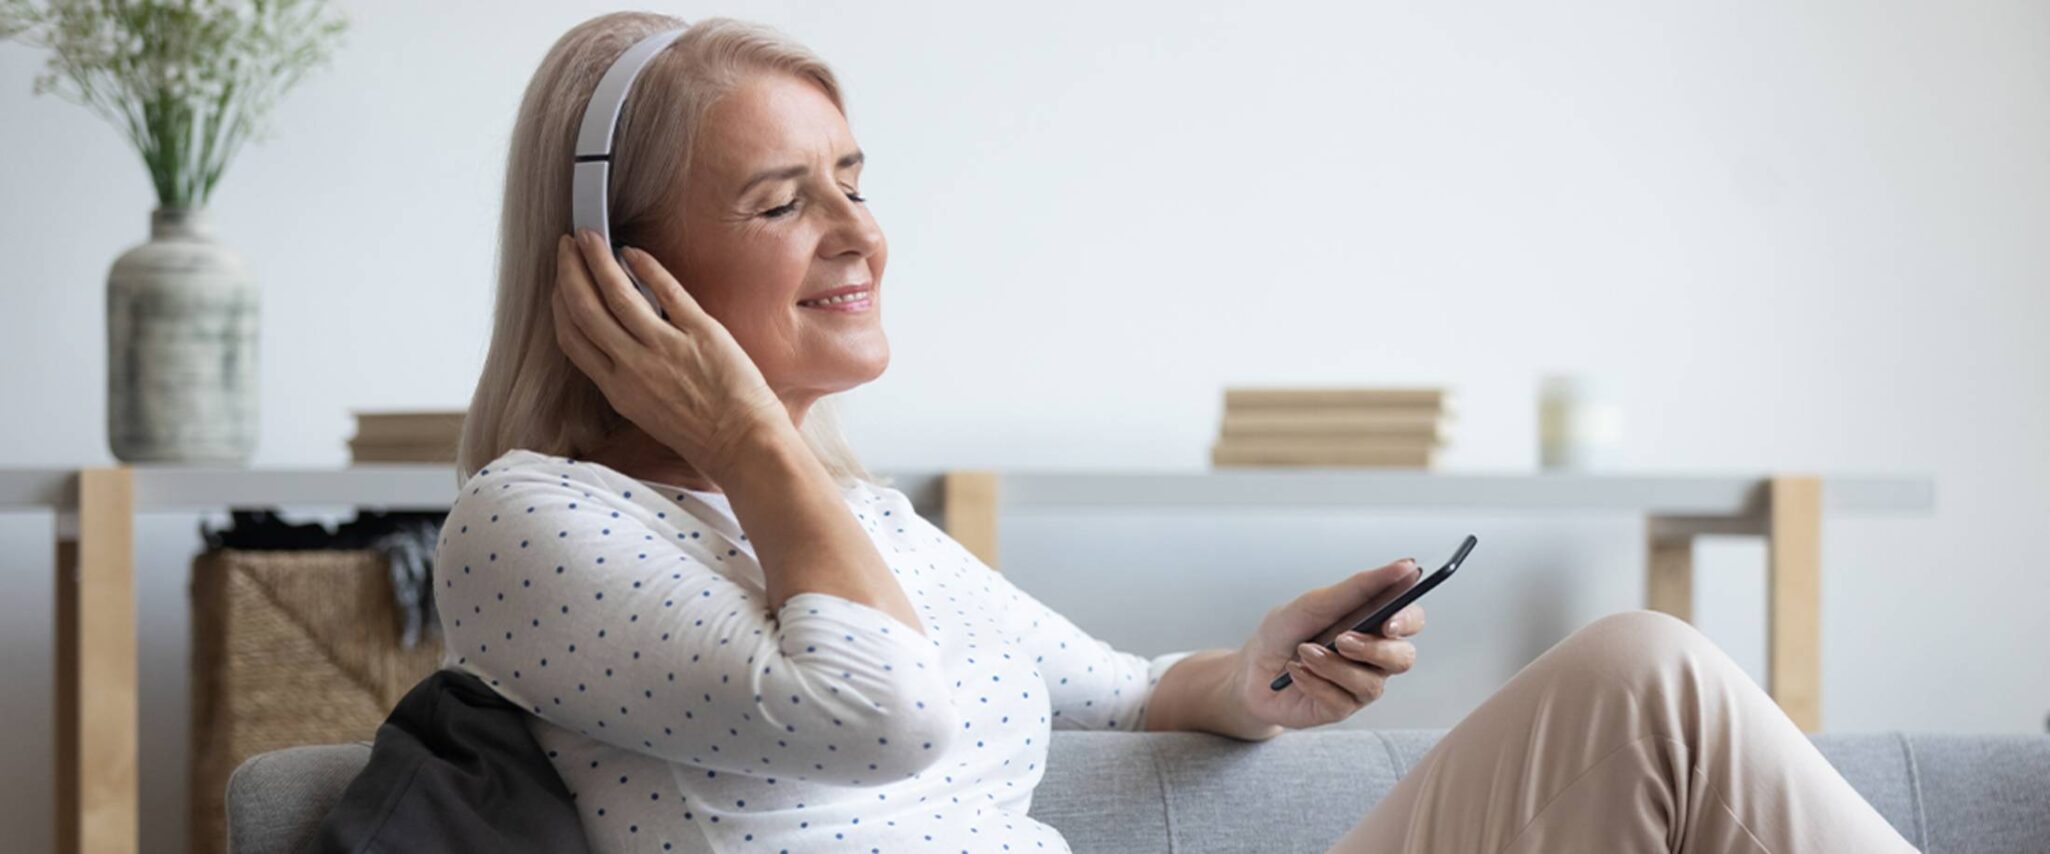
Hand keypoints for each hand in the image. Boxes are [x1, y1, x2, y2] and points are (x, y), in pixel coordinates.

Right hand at [554, 229, 792, 480]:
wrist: (744, 446)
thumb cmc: (701, 434)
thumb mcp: (646, 412)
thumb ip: (625, 376)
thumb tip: (615, 336)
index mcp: (617, 389)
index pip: (573, 338)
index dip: (560, 305)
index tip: (558, 283)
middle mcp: (633, 366)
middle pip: (586, 309)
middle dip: (570, 272)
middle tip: (567, 246)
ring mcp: (666, 348)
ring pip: (618, 293)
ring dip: (598, 259)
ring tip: (590, 237)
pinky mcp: (701, 332)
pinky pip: (666, 289)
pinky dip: (646, 266)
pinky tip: (634, 253)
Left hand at [1226, 558, 1426, 730]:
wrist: (1250, 670)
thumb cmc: (1285, 633)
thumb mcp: (1314, 603)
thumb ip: (1359, 587)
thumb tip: (1404, 567)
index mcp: (1373, 623)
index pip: (1411, 620)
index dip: (1408, 620)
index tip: (1389, 620)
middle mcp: (1373, 656)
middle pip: (1403, 657)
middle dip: (1374, 649)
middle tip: (1342, 640)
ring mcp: (1359, 684)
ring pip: (1371, 682)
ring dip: (1334, 666)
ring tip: (1304, 653)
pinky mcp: (1341, 708)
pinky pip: (1341, 700)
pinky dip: (1315, 682)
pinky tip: (1296, 673)